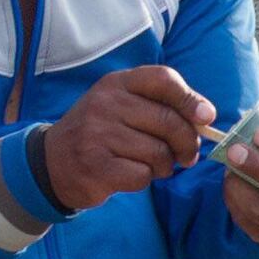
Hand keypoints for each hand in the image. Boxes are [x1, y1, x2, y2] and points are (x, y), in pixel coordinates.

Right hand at [36, 66, 214, 213]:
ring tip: (153, 165)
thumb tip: (207, 117)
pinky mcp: (96, 166)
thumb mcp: (122, 106)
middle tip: (186, 155)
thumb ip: (161, 106)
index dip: (191, 99)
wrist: (52, 162)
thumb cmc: (100, 133)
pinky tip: (132, 175)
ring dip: (165, 166)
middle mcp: (105, 104)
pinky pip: (142, 175)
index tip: (206, 117)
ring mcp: (97, 135)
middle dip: (187, 143)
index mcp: (116, 83)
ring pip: (159, 153)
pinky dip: (145, 180)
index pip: (163, 79)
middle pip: (169, 121)